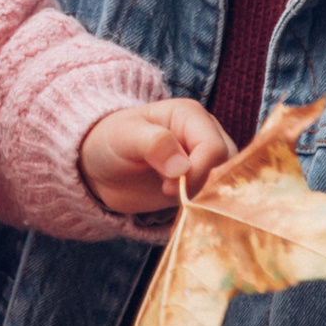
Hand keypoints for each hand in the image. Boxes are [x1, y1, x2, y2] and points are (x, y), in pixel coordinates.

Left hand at [79, 98, 233, 216]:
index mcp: (191, 116)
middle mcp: (204, 136)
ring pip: (225, 183)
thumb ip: (154, 144)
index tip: (168, 188)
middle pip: (227, 166)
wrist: (98, 167)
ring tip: (173, 200)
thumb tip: (183, 167)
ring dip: (204, 197)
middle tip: (169, 194)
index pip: (214, 147)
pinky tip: (180, 209)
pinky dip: (202, 207)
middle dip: (203, 185)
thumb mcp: (124, 136)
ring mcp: (204, 161)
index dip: (197, 171)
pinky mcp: (199, 184)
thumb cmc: (109, 141)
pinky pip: (214, 197)